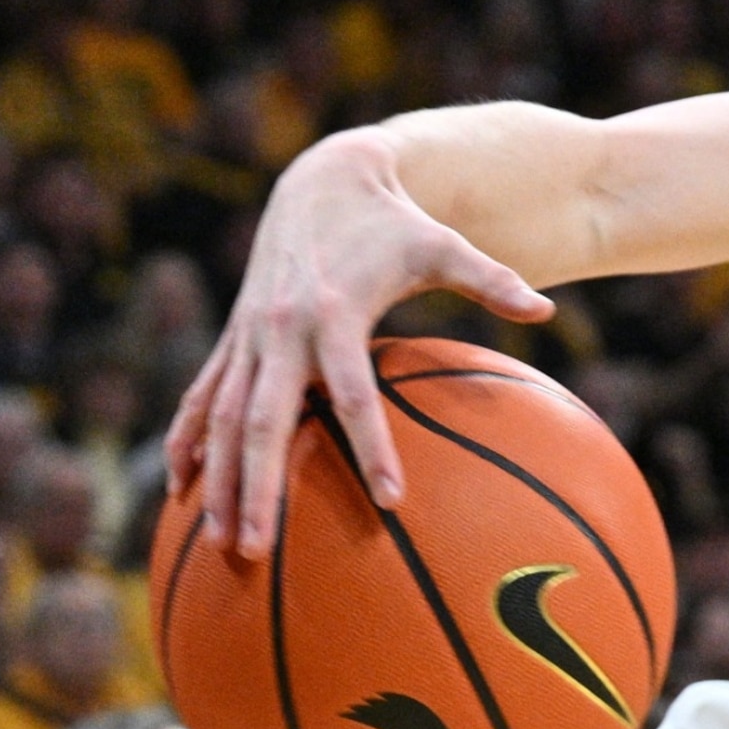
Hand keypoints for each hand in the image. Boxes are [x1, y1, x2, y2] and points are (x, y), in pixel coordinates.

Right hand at [166, 128, 552, 556]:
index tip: (391, 501)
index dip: (372, 448)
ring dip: (217, 478)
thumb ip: (494, 280)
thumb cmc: (394, 222)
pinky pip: (203, 396)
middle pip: (262, 421)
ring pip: (222, 418)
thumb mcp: (446, 246)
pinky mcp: (235, 337)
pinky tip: (179, 486)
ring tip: (217, 540)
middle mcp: (280, 329)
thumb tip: (549, 309)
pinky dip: (190, 440)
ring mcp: (249, 335)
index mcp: (334, 314)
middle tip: (255, 549)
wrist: (323, 180)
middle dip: (257, 486)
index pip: (352, 395)